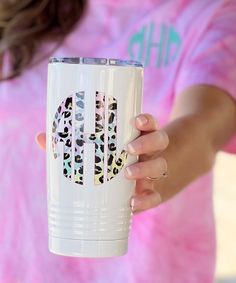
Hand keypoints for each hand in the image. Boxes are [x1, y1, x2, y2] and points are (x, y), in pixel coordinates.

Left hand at [35, 113, 168, 214]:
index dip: (146, 120)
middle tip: (128, 148)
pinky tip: (132, 203)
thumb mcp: (98, 149)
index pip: (149, 123)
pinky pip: (156, 196)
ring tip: (127, 174)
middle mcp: (150, 152)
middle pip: (159, 141)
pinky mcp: (151, 192)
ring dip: (146, 170)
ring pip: (160, 166)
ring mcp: (153, 172)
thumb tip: (41, 137)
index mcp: (138, 136)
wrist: (137, 182)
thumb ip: (71, 143)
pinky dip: (147, 200)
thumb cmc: (111, 160)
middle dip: (146, 143)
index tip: (135, 121)